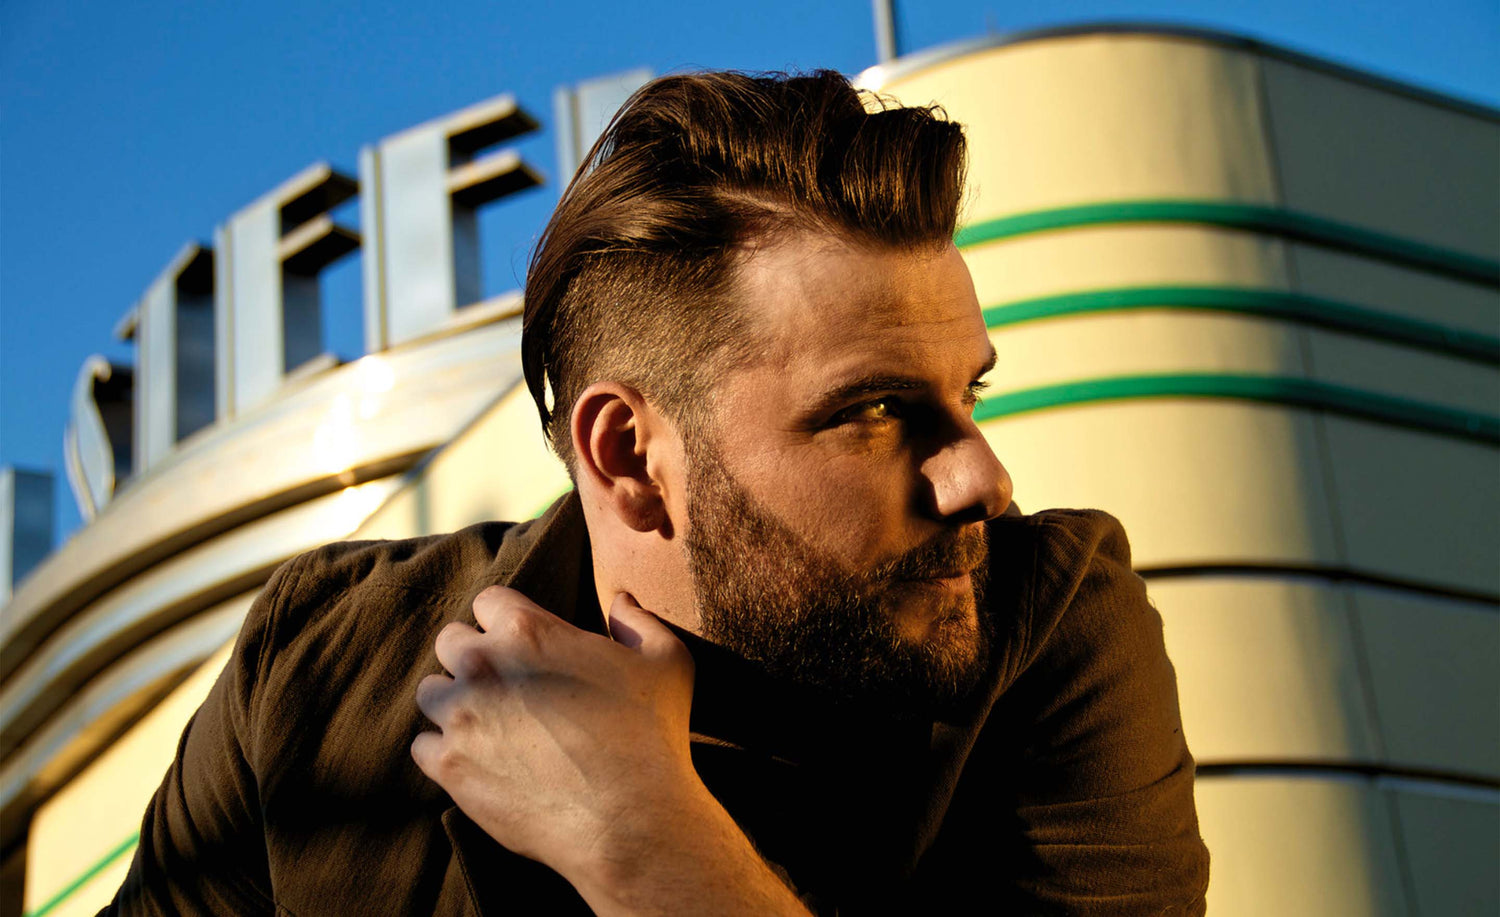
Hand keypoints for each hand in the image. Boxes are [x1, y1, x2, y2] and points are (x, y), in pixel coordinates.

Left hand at [412, 587, 702, 884]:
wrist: (630, 820)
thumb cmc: (652, 736)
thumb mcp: (666, 663)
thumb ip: (639, 621)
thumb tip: (622, 600)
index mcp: (529, 630)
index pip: (488, 600)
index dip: (506, 619)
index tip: (521, 642)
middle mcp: (483, 666)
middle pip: (450, 640)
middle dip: (473, 655)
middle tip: (503, 683)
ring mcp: (460, 718)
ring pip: (430, 692)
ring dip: (452, 701)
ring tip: (483, 721)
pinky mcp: (450, 768)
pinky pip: (423, 746)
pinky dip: (443, 751)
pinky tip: (475, 760)